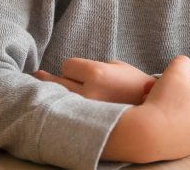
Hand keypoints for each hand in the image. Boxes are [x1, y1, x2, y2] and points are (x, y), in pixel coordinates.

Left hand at [35, 58, 155, 104]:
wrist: (152, 112)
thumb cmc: (135, 85)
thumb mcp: (117, 66)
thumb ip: (93, 66)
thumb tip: (68, 70)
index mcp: (97, 73)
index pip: (67, 65)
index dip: (72, 67)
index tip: (78, 71)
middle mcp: (89, 92)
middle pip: (57, 82)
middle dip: (53, 79)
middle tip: (38, 75)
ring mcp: (87, 110)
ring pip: (58, 98)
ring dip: (52, 93)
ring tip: (37, 88)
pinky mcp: (87, 124)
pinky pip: (66, 113)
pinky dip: (62, 108)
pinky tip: (56, 106)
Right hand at [101, 55, 189, 162]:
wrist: (148, 135)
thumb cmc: (163, 100)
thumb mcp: (174, 70)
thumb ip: (184, 61)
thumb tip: (188, 67)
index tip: (176, 67)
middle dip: (189, 86)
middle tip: (172, 83)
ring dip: (186, 102)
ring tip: (168, 98)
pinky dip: (182, 119)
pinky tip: (168, 115)